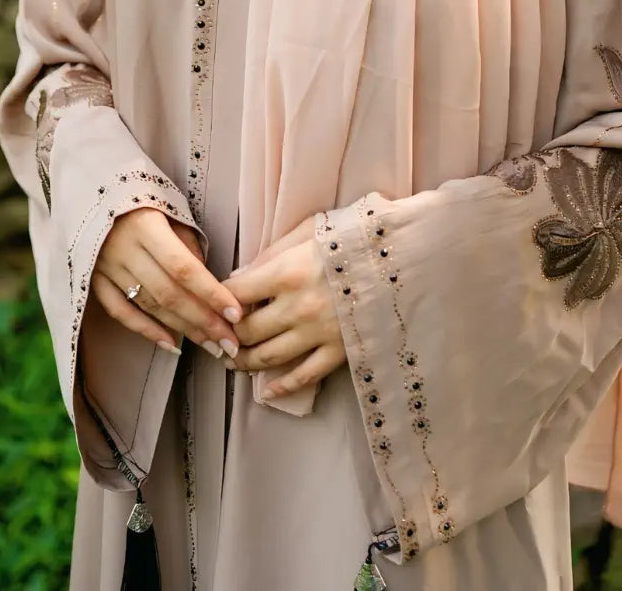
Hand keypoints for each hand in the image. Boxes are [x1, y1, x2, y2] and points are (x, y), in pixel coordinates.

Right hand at [92, 209, 242, 359]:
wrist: (90, 192)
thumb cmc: (141, 198)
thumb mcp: (169, 208)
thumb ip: (187, 244)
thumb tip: (208, 281)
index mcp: (146, 226)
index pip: (183, 268)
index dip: (211, 294)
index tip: (236, 314)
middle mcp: (125, 250)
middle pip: (169, 294)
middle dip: (203, 321)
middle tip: (230, 342)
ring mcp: (106, 268)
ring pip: (149, 306)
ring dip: (182, 329)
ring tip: (211, 345)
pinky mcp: (94, 280)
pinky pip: (120, 311)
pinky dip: (145, 329)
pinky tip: (171, 343)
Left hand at [222, 216, 346, 399]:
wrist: (406, 257)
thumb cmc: (356, 236)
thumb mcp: (310, 229)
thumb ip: (273, 251)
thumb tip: (241, 276)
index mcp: (287, 272)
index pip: (236, 293)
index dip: (219, 300)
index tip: (215, 304)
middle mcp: (297, 307)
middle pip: (246, 330)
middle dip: (226, 336)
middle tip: (217, 338)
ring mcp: (318, 333)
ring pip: (268, 357)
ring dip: (244, 362)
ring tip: (232, 361)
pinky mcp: (339, 351)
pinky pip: (304, 376)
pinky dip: (281, 387)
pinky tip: (266, 391)